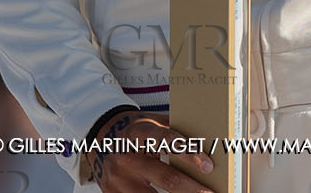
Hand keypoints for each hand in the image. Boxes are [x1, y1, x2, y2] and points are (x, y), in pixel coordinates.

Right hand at [86, 111, 214, 192]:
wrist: (101, 139)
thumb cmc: (137, 131)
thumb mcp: (153, 123)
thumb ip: (175, 130)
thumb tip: (208, 140)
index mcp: (138, 133)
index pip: (166, 141)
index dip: (188, 153)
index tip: (208, 165)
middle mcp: (127, 157)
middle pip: (166, 178)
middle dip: (192, 189)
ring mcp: (118, 179)